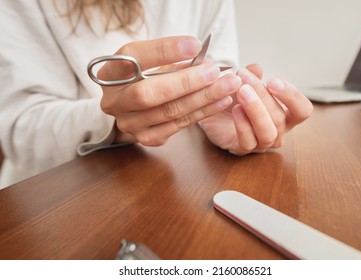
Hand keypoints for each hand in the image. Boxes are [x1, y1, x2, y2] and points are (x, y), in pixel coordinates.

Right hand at [98, 36, 241, 145]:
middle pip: (148, 94)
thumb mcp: (149, 62)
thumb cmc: (143, 77)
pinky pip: (179, 125)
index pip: (134, 57)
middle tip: (214, 72)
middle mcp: (114, 101)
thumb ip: (170, 60)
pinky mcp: (147, 137)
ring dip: (202, 98)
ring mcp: (129, 123)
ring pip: (169, 112)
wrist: (131, 107)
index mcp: (110, 73)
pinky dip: (203, 112)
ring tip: (227, 85)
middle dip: (186, 82)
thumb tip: (203, 60)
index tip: (195, 45)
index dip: (165, 51)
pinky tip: (221, 101)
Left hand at [198, 64, 312, 154]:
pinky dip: (242, 125)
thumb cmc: (235, 99)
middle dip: (263, 95)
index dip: (292, 96)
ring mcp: (262, 143)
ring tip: (242, 92)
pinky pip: (248, 141)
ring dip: (255, 110)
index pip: (303, 110)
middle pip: (279, 117)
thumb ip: (252, 76)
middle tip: (245, 77)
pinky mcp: (244, 149)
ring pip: (267, 132)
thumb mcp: (243, 83)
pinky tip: (235, 109)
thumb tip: (257, 68)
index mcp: (286, 115)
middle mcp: (278, 131)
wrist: (214, 114)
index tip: (272, 81)